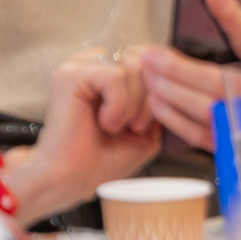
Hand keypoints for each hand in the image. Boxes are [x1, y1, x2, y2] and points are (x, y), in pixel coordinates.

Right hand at [1, 50, 160, 226]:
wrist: (72, 181)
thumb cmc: (102, 160)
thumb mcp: (145, 130)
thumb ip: (158, 102)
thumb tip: (168, 79)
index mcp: (110, 71)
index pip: (149, 58)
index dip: (157, 88)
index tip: (145, 120)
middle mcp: (96, 62)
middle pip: (145, 61)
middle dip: (148, 100)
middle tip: (132, 127)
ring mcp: (81, 66)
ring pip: (133, 66)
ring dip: (133, 105)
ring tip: (114, 127)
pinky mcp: (72, 74)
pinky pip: (114, 76)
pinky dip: (117, 105)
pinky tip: (104, 122)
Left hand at [140, 0, 240, 151]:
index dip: (234, 16)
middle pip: (219, 80)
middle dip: (180, 67)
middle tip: (152, 55)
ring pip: (204, 107)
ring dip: (171, 91)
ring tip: (148, 76)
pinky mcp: (232, 144)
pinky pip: (199, 133)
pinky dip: (175, 119)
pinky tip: (157, 103)